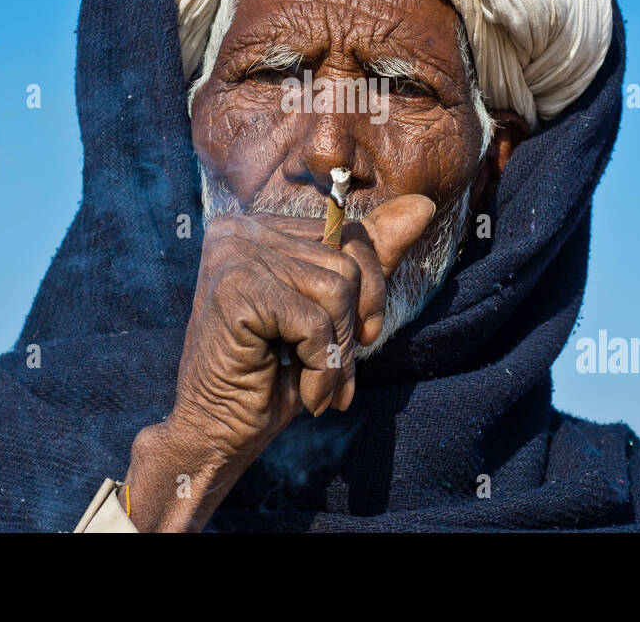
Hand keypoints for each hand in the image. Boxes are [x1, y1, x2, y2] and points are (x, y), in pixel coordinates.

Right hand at [124, 193, 434, 530]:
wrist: (215, 433)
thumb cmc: (271, 375)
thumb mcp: (329, 311)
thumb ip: (367, 259)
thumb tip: (424, 205)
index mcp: (257, 226)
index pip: (346, 233)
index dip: (368, 291)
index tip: (358, 337)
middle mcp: (240, 229)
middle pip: (346, 262)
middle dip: (353, 327)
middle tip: (338, 375)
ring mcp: (234, 255)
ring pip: (336, 290)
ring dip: (338, 353)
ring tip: (320, 386)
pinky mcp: (236, 290)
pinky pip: (315, 322)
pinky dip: (323, 368)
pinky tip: (307, 396)